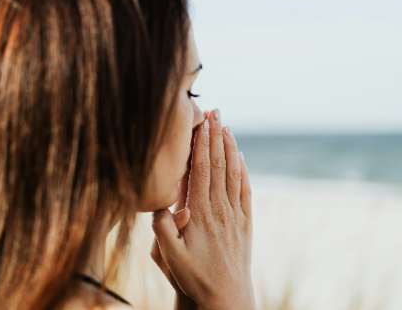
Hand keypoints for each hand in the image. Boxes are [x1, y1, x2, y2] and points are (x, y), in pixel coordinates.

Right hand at [152, 109, 254, 309]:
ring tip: (227, 125)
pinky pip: (245, 191)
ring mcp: (235, 216)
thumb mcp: (169, 257)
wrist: (227, 299)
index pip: (202, 170)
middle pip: (219, 165)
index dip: (202, 144)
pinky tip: (241, 158)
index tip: (201, 122)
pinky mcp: (245, 224)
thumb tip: (157, 204)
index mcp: (200, 214)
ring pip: (233, 174)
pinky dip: (243, 171)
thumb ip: (161, 230)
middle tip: (215, 111)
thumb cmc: (194, 278)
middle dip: (217, 136)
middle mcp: (221, 210)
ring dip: (230, 147)